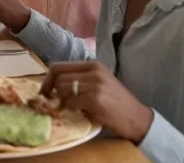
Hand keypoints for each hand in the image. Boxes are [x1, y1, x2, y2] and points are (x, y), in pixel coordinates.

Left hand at [39, 61, 153, 142]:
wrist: (138, 118)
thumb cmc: (116, 103)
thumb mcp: (98, 83)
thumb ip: (78, 79)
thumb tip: (51, 84)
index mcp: (92, 65)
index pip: (58, 66)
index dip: (47, 79)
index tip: (45, 91)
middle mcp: (93, 71)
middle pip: (58, 77)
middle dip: (53, 92)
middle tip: (59, 102)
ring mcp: (94, 84)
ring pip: (62, 89)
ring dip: (64, 101)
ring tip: (74, 106)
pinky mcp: (95, 98)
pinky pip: (70, 102)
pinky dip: (72, 109)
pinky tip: (82, 112)